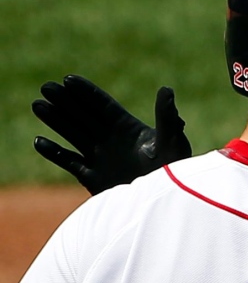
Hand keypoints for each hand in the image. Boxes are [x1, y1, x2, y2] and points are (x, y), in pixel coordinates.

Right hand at [32, 75, 191, 194]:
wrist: (162, 203)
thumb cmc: (173, 171)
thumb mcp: (172, 141)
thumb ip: (167, 117)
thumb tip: (167, 90)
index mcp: (129, 129)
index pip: (103, 106)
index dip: (86, 92)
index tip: (68, 79)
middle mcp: (112, 141)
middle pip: (84, 116)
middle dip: (66, 101)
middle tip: (47, 87)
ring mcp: (101, 159)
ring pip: (73, 135)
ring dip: (56, 120)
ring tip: (37, 105)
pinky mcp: (93, 178)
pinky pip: (70, 162)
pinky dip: (55, 153)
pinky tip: (39, 141)